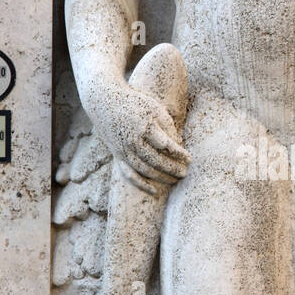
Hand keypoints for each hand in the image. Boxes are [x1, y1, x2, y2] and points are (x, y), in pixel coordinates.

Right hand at [88, 80, 189, 194]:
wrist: (103, 102)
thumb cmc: (135, 103)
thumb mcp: (154, 108)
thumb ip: (168, 126)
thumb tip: (179, 144)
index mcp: (145, 127)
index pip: (166, 145)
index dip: (179, 154)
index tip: (190, 159)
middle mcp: (133, 141)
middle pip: (156, 161)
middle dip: (173, 169)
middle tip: (185, 173)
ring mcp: (124, 150)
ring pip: (145, 170)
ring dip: (161, 178)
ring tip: (176, 180)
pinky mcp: (118, 156)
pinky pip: (129, 174)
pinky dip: (141, 184)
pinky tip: (154, 192)